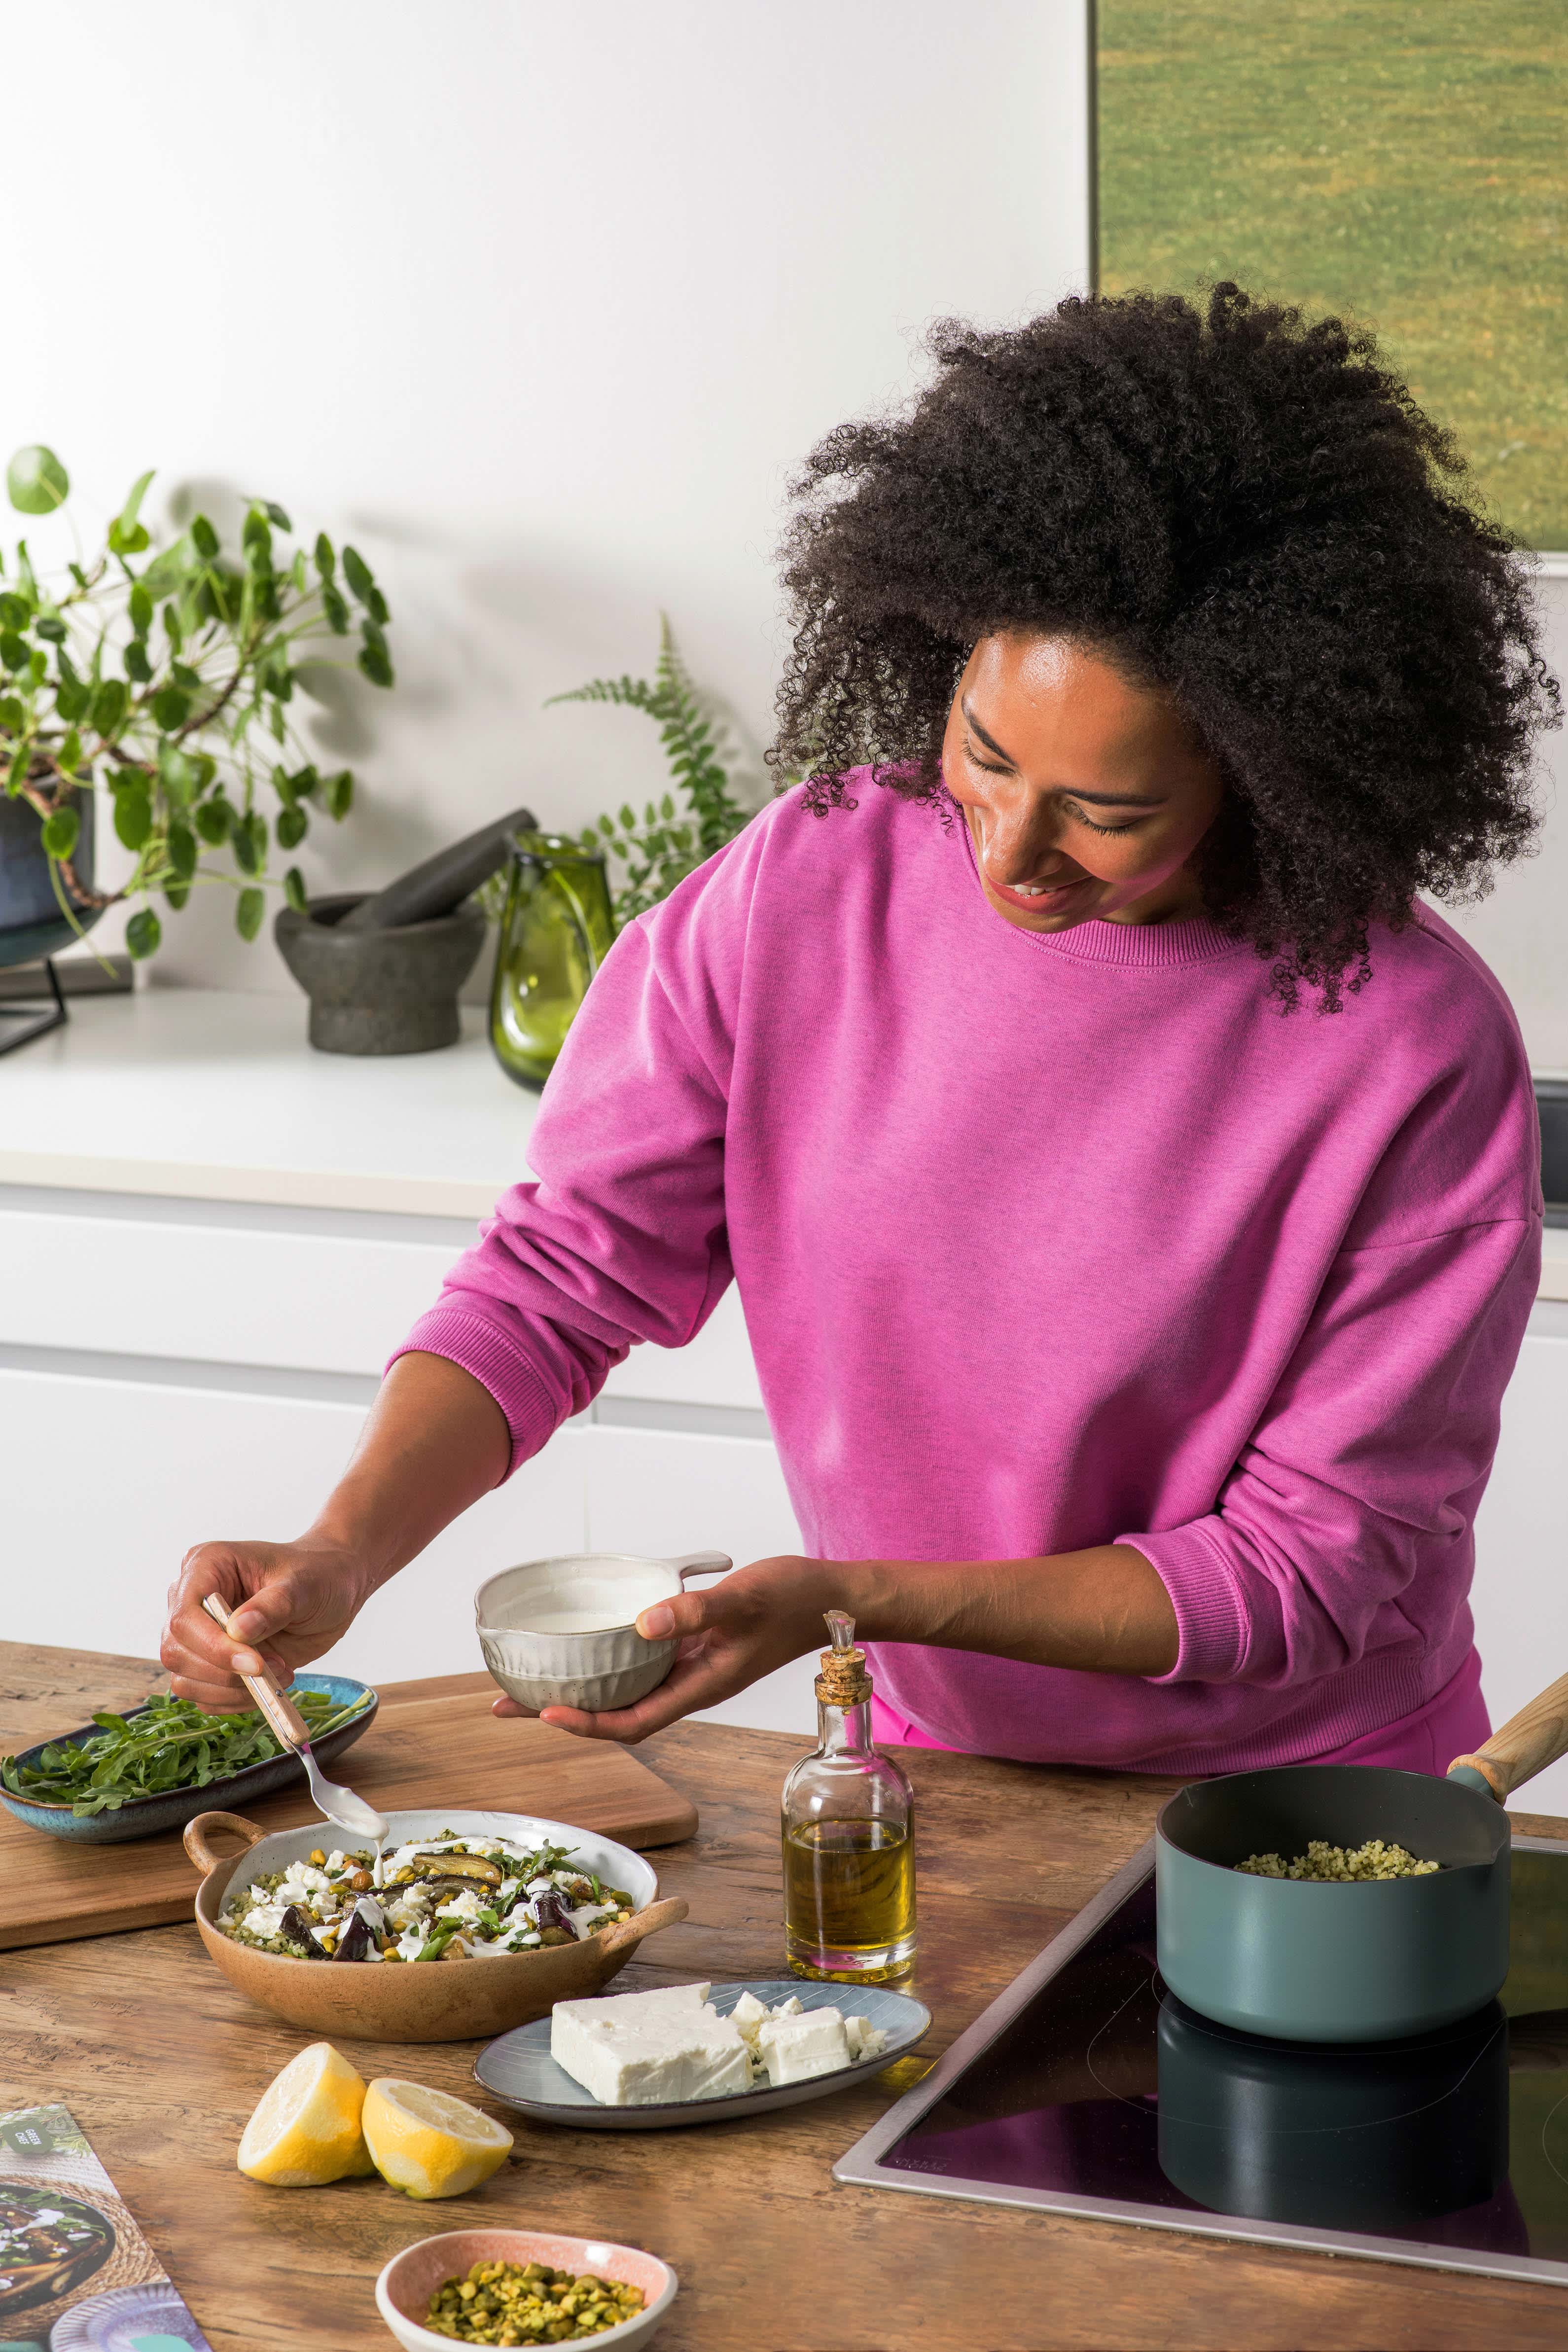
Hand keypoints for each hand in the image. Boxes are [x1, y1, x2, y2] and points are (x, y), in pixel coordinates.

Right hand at [161, 1537, 373, 1709]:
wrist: (332, 1589)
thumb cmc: (317, 1575)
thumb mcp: (304, 1585)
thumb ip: (273, 1606)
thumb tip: (238, 1631)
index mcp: (205, 1566)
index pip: (184, 1617)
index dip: (213, 1647)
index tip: (256, 1663)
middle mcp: (191, 1600)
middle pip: (177, 1652)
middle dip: (224, 1672)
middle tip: (275, 1669)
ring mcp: (198, 1634)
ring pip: (185, 1680)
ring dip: (232, 1689)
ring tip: (279, 1673)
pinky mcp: (211, 1662)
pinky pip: (204, 1696)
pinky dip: (235, 1701)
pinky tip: (269, 1685)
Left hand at [494, 1554, 835, 1743]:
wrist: (830, 1597)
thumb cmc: (792, 1600)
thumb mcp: (743, 1600)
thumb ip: (694, 1611)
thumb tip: (642, 1623)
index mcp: (699, 1687)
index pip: (631, 1722)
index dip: (586, 1724)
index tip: (545, 1712)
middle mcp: (688, 1685)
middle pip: (615, 1713)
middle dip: (560, 1712)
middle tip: (504, 1702)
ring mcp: (690, 1668)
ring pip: (624, 1690)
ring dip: (578, 1688)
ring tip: (527, 1680)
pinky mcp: (693, 1648)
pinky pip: (640, 1665)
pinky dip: (606, 1661)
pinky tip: (584, 1645)